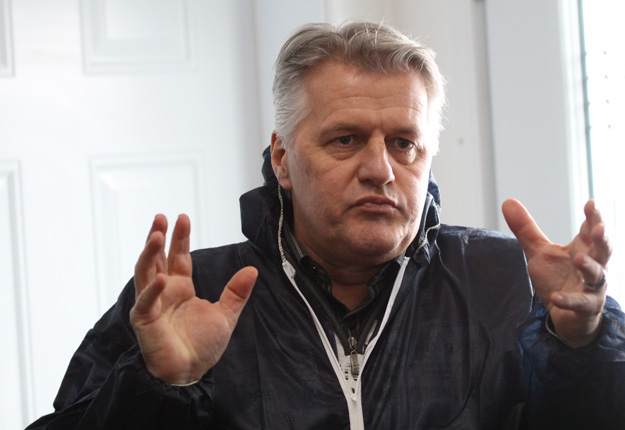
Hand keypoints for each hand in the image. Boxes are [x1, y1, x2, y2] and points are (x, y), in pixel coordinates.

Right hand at [130, 214, 256, 383]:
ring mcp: (152, 304)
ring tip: (157, 235)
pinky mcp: (144, 320)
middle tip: (161, 217)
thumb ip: (236, 292)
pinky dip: (152, 291)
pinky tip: (161, 279)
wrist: (190, 373)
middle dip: (158, 237)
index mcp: (181, 288)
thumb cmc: (203, 346)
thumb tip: (252, 269)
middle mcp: (164, 292)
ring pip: (144, 273)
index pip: (178, 257)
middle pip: (157, 258)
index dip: (180, 238)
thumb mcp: (226, 314)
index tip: (182, 217)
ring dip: (149, 254)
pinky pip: (147, 302)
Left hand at [502, 199, 610, 347]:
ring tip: (578, 259)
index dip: (594, 217)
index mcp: (583, 248)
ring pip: (597, 275)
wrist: (563, 314)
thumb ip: (525, 228)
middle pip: (603, 250)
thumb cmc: (557, 277)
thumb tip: (508, 201)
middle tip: (599, 227)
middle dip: (602, 238)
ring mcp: (591, 287)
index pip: (591, 230)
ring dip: (590, 267)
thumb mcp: (538, 251)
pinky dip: (569, 300)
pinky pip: (580, 303)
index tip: (591, 203)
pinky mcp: (585, 307)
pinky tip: (556, 297)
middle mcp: (593, 265)